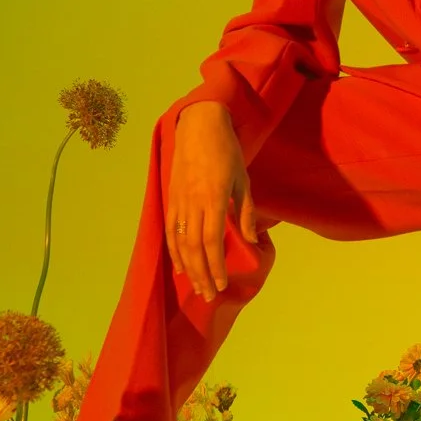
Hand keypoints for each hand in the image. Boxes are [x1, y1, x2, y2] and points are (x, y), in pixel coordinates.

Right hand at [168, 102, 258, 300]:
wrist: (199, 125)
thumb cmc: (226, 150)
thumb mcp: (243, 179)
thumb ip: (246, 211)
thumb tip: (250, 239)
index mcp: (214, 198)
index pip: (212, 242)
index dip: (216, 266)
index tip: (221, 284)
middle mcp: (193, 202)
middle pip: (194, 248)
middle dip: (202, 274)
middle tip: (209, 295)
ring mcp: (179, 200)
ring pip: (180, 242)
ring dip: (189, 268)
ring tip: (197, 286)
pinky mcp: (171, 197)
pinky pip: (170, 230)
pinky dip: (174, 251)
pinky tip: (180, 266)